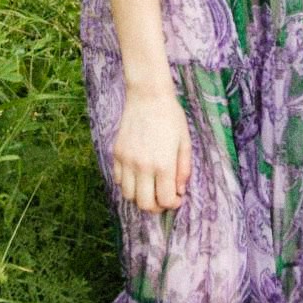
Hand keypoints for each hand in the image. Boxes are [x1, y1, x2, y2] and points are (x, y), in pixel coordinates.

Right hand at [112, 87, 191, 213]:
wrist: (148, 96)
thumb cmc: (171, 117)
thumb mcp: (185, 143)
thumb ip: (183, 170)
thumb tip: (179, 190)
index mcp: (163, 165)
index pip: (165, 200)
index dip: (173, 204)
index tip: (177, 199)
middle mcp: (142, 166)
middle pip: (144, 204)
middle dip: (156, 207)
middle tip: (163, 199)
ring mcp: (127, 161)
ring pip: (128, 196)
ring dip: (140, 197)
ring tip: (150, 188)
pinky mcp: (117, 154)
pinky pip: (119, 180)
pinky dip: (128, 184)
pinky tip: (139, 175)